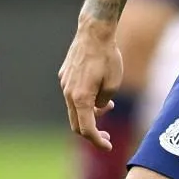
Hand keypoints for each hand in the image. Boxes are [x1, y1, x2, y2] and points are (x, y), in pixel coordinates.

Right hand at [60, 20, 124, 148]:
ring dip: (90, 114)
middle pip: (76, 124)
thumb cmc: (108, 57)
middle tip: (107, 137)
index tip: (109, 147)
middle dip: (92, 133)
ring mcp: (64, 84)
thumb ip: (104, 102)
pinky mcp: (65, 76)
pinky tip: (98, 91)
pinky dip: (85, 101)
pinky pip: (73, 95)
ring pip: (74, 109)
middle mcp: (68, 93)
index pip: (86, 129)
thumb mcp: (114, 83)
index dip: (97, 141)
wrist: (94, 32)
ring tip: (109, 106)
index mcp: (81, 98)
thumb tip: (98, 108)